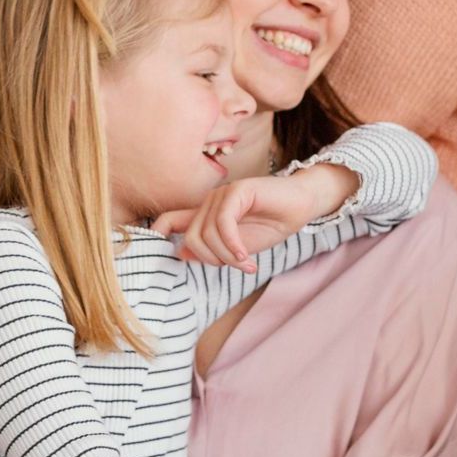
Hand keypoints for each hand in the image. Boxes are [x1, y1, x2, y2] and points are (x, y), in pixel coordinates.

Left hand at [153, 165, 355, 268]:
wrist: (301, 207)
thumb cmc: (271, 224)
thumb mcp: (237, 246)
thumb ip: (211, 249)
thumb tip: (180, 251)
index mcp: (206, 214)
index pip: (169, 220)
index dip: (156, 234)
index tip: (156, 251)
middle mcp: (209, 202)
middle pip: (192, 238)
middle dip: (212, 260)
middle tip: (236, 266)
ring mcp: (222, 194)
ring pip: (207, 234)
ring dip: (227, 256)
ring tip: (246, 262)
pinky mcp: (237, 191)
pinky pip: (224, 224)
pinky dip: (233, 245)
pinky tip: (245, 255)